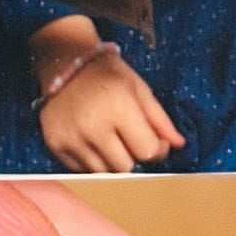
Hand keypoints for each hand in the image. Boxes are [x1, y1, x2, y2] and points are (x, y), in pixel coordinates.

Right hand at [32, 18, 185, 174]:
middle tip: (127, 137)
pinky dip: (91, 161)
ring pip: (104, 173)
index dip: (156, 148)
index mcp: (119, 106)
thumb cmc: (107, 73)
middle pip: (126, 168)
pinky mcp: (55, 145)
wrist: (64, 61)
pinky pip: (82, 171)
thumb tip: (179, 145)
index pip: (147, 151)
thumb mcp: (138, 87)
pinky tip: (90, 140)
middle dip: (132, 156)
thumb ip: (160, 119)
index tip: (153, 139)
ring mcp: (72, 138)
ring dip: (112, 161)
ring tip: (108, 137)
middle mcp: (93, 126)